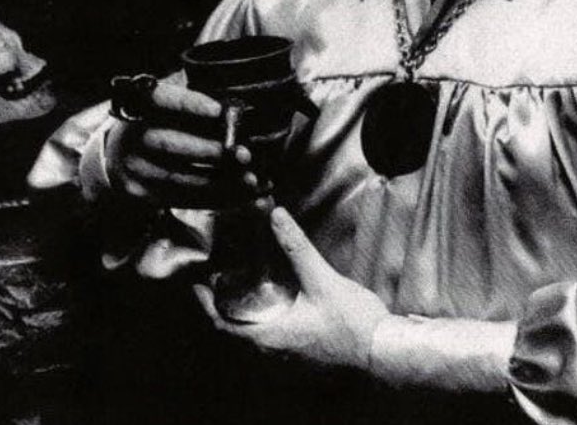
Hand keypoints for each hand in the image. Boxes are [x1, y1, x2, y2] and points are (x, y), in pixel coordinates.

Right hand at [105, 80, 263, 207]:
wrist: (116, 157)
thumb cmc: (157, 124)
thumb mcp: (165, 108)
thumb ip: (192, 107)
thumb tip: (233, 114)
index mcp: (140, 106)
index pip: (162, 99)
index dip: (189, 104)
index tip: (218, 110)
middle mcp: (131, 136)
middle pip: (170, 144)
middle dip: (209, 151)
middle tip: (243, 154)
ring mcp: (134, 168)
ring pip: (179, 178)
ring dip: (218, 181)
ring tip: (249, 179)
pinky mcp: (140, 194)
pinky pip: (180, 199)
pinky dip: (211, 199)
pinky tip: (236, 196)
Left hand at [194, 207, 388, 372]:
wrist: (383, 355)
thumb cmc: (354, 324)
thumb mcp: (322, 279)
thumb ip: (297, 247)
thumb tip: (275, 215)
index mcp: (270, 337)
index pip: (220, 325)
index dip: (202, 303)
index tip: (193, 281)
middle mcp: (271, 353)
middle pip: (230, 333)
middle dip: (217, 306)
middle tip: (212, 279)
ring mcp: (285, 360)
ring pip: (248, 340)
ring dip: (237, 316)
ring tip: (235, 288)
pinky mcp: (299, 358)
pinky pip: (266, 343)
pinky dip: (256, 323)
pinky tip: (269, 305)